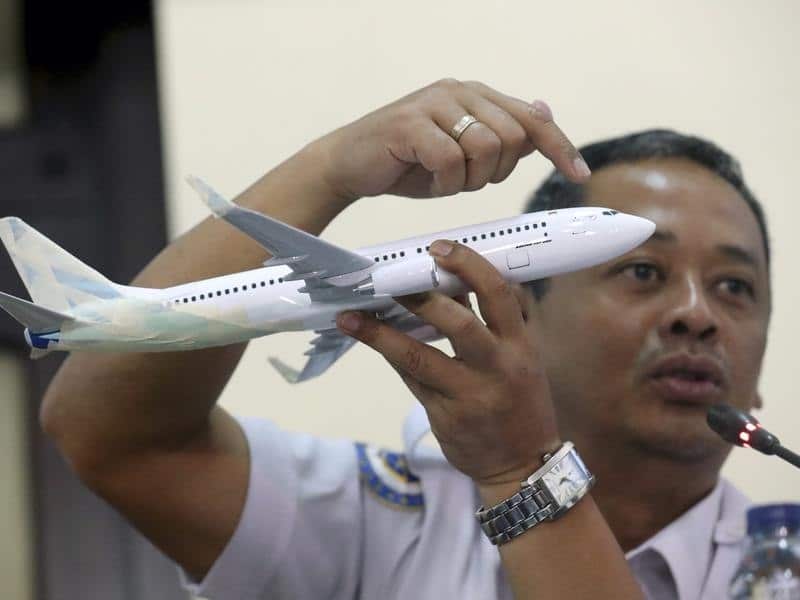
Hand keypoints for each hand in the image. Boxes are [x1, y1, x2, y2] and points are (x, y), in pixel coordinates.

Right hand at [314, 78, 589, 201]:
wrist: (349, 164)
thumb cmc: (407, 162)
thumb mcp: (461, 153)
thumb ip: (500, 136)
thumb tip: (544, 112)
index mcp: (475, 96)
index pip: (532, 119)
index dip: (560, 147)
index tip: (579, 173)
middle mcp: (458, 92)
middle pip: (512, 138)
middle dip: (496, 173)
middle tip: (465, 181)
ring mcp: (433, 104)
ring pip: (485, 148)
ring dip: (468, 179)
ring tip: (443, 180)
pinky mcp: (410, 124)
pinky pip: (450, 161)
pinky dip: (443, 183)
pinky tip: (426, 180)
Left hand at [336, 240, 560, 487]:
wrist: (524, 467)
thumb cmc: (520, 403)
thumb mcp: (521, 359)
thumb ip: (491, 325)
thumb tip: (449, 284)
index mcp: (521, 345)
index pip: (498, 295)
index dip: (468, 266)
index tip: (438, 247)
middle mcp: (499, 368)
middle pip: (459, 323)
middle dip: (420, 296)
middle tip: (388, 277)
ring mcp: (471, 395)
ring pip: (420, 356)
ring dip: (381, 333)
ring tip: (351, 314)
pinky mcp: (446, 417)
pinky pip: (411, 380)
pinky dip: (388, 355)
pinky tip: (366, 336)